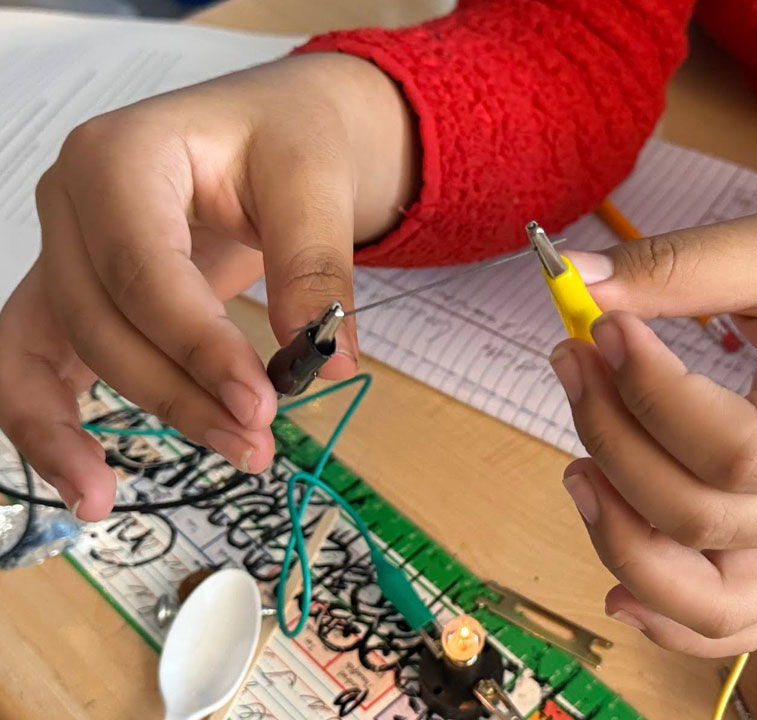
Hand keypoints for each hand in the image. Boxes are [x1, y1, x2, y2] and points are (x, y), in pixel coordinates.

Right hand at [0, 53, 417, 519]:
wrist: (271, 130)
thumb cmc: (288, 140)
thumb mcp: (315, 184)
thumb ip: (317, 269)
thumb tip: (327, 364)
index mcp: (120, 157)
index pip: (144, 270)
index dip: (197, 349)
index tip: (262, 406)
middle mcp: (70, 202)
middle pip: (101, 320)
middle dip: (174, 395)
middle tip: (254, 446)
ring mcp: (63, 247)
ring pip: (55, 350)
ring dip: (85, 430)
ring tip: (113, 499)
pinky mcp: (76, 291)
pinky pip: (34, 360)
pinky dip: (44, 422)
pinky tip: (82, 483)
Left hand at [550, 211, 756, 655]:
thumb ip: (683, 266)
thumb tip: (576, 280)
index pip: (740, 450)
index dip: (649, 396)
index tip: (603, 329)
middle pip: (703, 517)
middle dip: (611, 440)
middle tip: (573, 361)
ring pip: (710, 601)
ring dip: (619, 539)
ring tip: (577, 466)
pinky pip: (728, 622)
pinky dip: (664, 615)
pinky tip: (613, 581)